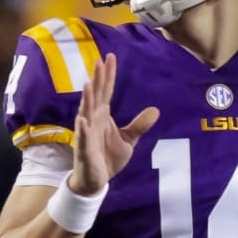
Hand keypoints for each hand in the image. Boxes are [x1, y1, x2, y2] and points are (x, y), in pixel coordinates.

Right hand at [67, 54, 158, 195]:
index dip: (108, 75)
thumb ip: (139, 125)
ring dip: (87, 99)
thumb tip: (156, 110)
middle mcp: (92, 120)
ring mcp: (86, 133)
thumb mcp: (128, 140)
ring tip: (89, 83)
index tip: (109, 57)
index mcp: (102, 115)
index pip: (106, 91)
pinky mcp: (84, 149)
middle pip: (96, 96)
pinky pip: (83, 137)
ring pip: (86, 112)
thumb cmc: (108, 157)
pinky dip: (82, 128)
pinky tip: (81, 119)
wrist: (97, 180)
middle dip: (98, 79)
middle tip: (100, 61)